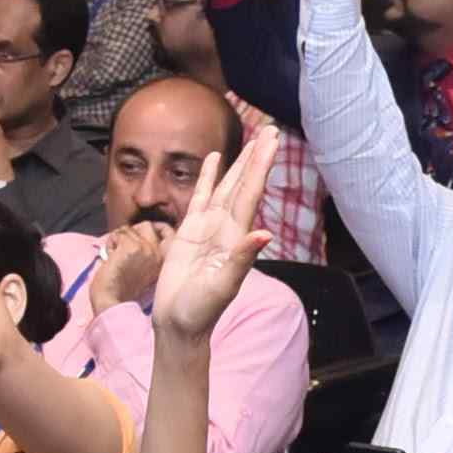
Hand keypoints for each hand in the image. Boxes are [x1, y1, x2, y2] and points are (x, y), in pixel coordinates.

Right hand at [152, 127, 279, 336]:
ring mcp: (209, 227)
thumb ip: (242, 259)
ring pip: (226, 186)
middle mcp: (227, 227)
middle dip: (257, 157)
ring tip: (251, 138)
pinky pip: (200, 196)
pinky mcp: (189, 231)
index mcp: (237, 236)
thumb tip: (264, 234)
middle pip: (244, 183)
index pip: (252, 192)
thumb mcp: (224, 286)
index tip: (272, 141)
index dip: (262, 166)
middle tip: (271, 129)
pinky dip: (206, 177)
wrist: (180, 324)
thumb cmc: (202, 309)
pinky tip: (212, 160)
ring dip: (238, 163)